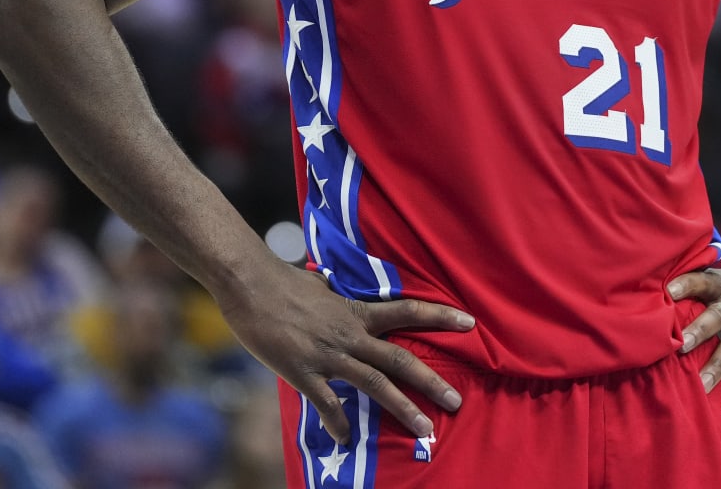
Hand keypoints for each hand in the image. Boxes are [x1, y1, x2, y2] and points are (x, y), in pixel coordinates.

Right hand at [218, 257, 473, 444]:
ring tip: (426, 429)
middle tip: (456, 401)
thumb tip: (341, 293)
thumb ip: (338, 298)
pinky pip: (327, 403)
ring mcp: (329, 355)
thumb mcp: (322, 286)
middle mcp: (350, 334)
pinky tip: (345, 438)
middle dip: (432, 382)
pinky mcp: (303, 372)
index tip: (470, 324)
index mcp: (357, 311)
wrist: (250, 285)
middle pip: (400, 360)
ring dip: (403, 409)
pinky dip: (338, 423)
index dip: (440, 317)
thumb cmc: (282, 282)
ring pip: (375, 385)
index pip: (408, 311)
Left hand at [668, 263, 720, 411]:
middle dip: (700, 330)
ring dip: (718, 365)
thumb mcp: (718, 281)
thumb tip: (648, 304)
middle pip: (719, 315)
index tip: (668, 292)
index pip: (703, 282)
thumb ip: (693, 292)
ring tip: (700, 385)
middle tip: (680, 346)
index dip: (686, 284)